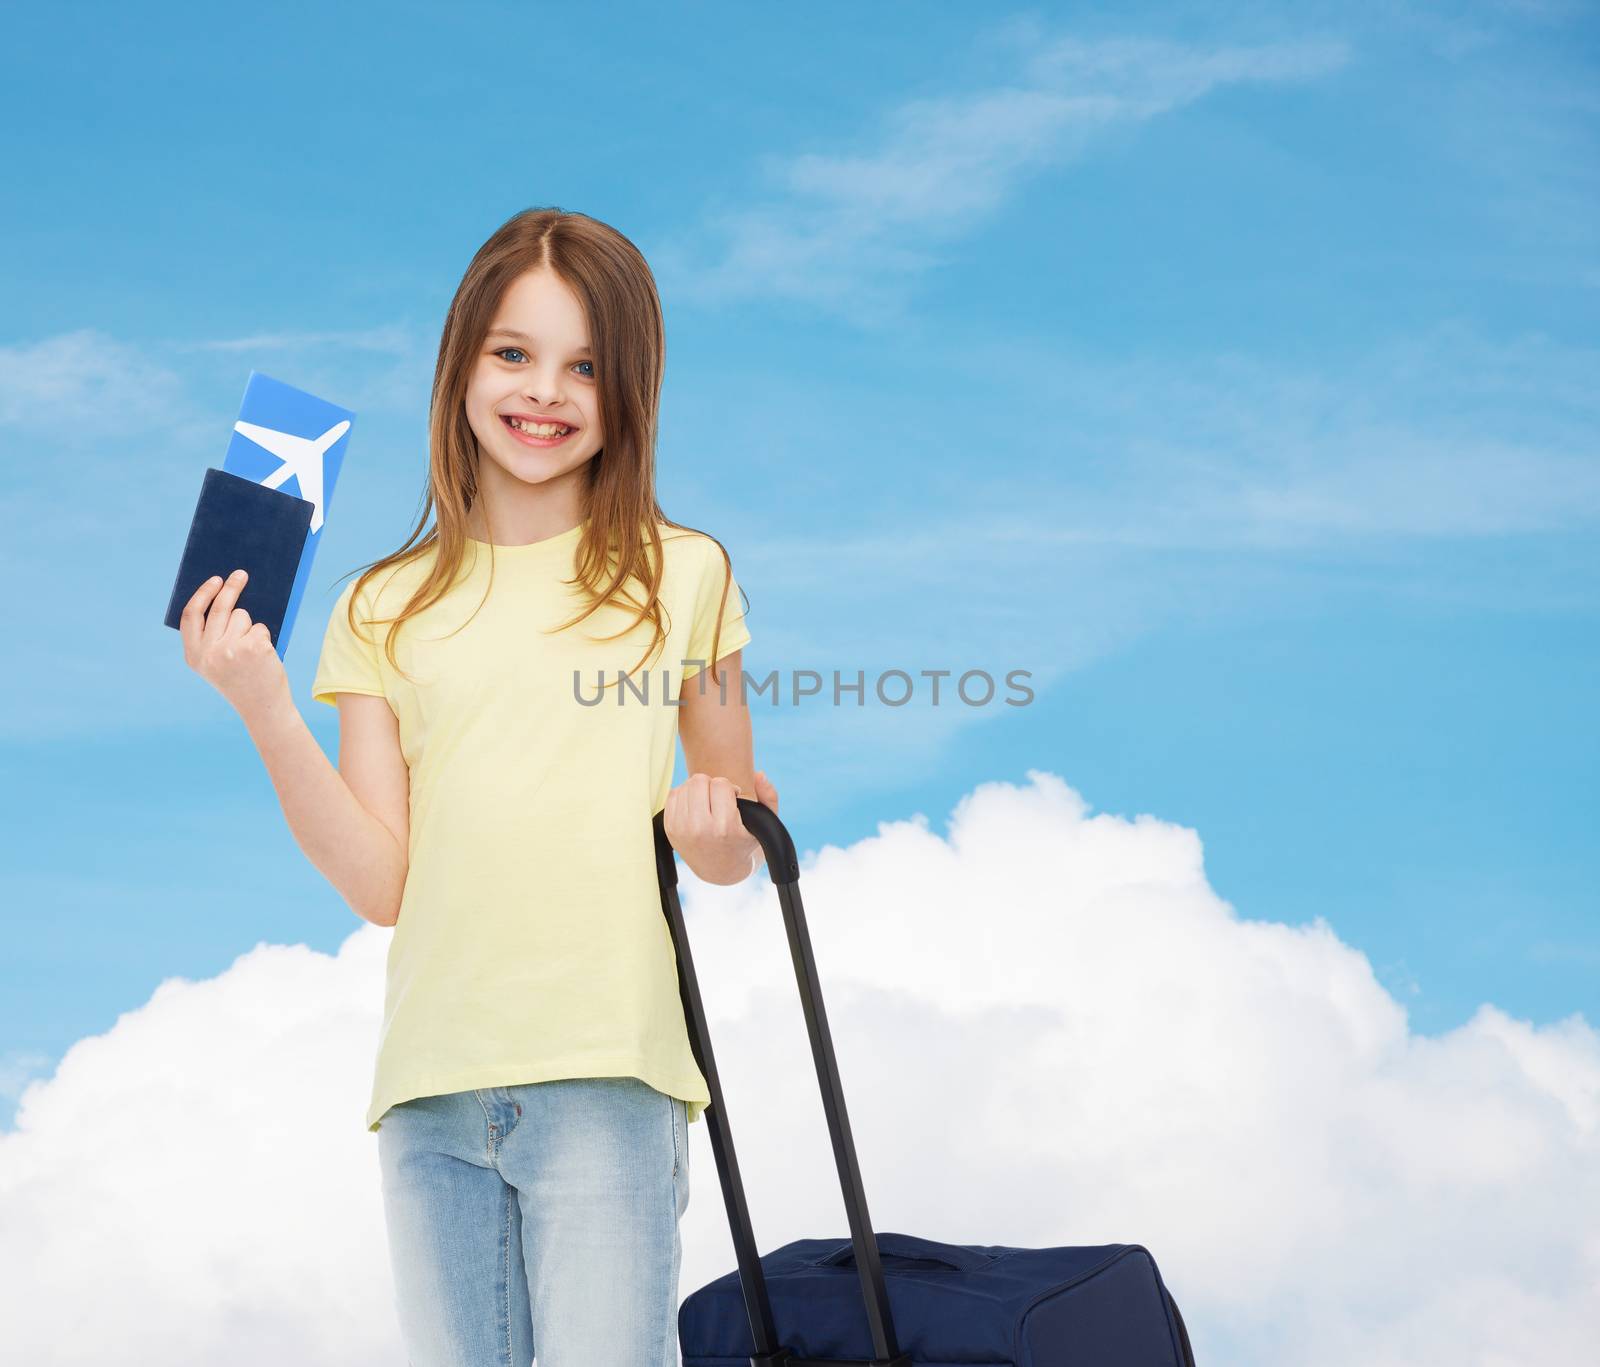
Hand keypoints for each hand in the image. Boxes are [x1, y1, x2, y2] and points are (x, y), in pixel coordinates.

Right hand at [179, 569, 289, 722]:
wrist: (263, 708)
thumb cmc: (242, 682)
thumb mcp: (216, 664)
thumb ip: (212, 638)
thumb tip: (225, 598)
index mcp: (194, 657)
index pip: (191, 616)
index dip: (202, 595)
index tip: (214, 580)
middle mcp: (209, 652)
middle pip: (219, 608)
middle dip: (231, 587)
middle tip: (240, 574)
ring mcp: (232, 649)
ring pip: (242, 616)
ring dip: (251, 625)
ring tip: (252, 651)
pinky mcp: (254, 647)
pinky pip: (260, 627)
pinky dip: (264, 637)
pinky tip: (263, 657)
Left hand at [663, 769, 779, 884]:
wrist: (720, 870)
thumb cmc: (743, 842)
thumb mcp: (764, 824)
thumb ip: (769, 797)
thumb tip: (760, 774)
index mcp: (725, 827)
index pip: (721, 784)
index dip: (729, 787)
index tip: (733, 799)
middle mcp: (700, 829)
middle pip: (699, 780)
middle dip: (711, 785)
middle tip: (718, 799)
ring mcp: (681, 829)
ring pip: (686, 785)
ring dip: (697, 790)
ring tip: (707, 804)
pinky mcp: (670, 828)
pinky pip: (673, 794)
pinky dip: (685, 796)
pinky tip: (695, 807)